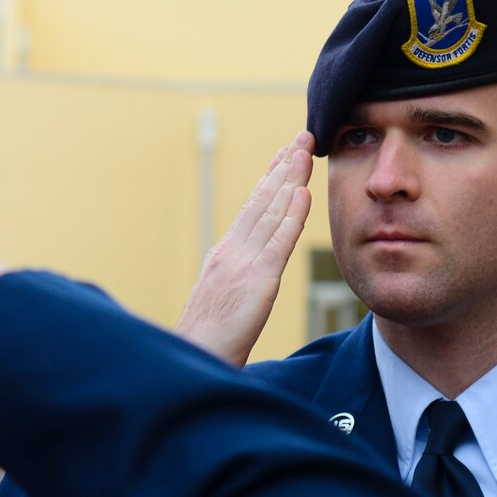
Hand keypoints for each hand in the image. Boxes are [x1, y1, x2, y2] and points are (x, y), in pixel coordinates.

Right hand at [173, 132, 312, 366]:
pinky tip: (303, 192)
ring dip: (290, 178)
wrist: (191, 360)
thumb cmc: (206, 343)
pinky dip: (292, 214)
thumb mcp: (224, 303)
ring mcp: (243, 263)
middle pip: (262, 199)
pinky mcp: (257, 281)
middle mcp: (232, 251)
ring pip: (271, 211)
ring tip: (305, 150)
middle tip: (301, 136)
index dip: (270, 179)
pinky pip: (279, 241)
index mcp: (224, 255)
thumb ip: (239, 283)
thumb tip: (252, 277)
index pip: (252, 209)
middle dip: (283, 166)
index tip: (285, 156)